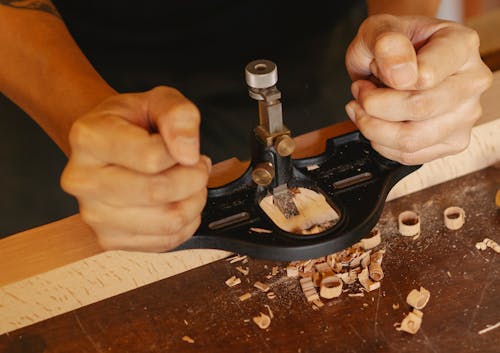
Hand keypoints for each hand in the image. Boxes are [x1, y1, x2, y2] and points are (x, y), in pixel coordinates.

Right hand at [61, 86, 210, 251]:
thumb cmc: (132, 123)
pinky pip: (166, 241)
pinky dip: (186, 222)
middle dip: (194, 178)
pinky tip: (178, 202)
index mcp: (89, 139)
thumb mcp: (159, 100)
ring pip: (167, 221)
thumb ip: (178, 115)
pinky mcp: (109, 239)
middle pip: (158, 192)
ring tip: (189, 183)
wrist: (108, 144)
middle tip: (197, 166)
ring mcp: (93, 215)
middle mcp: (83, 180)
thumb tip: (187, 151)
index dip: (184, 152)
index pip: (151, 157)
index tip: (187, 148)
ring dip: (194, 201)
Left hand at [345, 15, 491, 164]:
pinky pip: (410, 156)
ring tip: (364, 108)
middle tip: (360, 91)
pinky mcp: (452, 142)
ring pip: (411, 140)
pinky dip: (381, 144)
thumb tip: (401, 74)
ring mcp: (465, 116)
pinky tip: (376, 124)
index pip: (426, 76)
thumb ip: (386, 42)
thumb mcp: (379, 29)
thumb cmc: (392, 45)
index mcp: (461, 46)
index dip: (388, 79)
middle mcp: (471, 81)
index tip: (373, 69)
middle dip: (374, 105)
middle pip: (419, 109)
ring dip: (373, 127)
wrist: (394, 60)